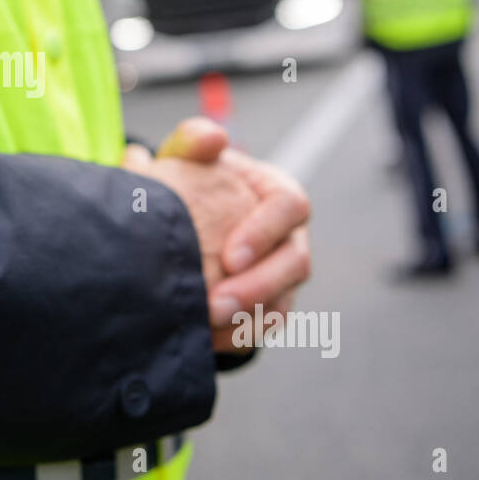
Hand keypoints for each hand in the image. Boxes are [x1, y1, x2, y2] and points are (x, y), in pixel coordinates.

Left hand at [144, 119, 312, 352]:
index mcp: (278, 195)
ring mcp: (284, 276)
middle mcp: (290, 237)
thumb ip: (194, 140)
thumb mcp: (186, 156)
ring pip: (284, 303)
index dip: (265, 232)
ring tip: (208, 325)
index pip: (290, 207)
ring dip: (248, 319)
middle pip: (295, 264)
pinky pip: (265, 328)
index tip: (230, 256)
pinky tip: (207, 341)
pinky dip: (239, 337)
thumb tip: (212, 138)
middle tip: (216, 304)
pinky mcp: (270, 307)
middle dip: (258, 288)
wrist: (183, 221)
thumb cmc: (191, 181)